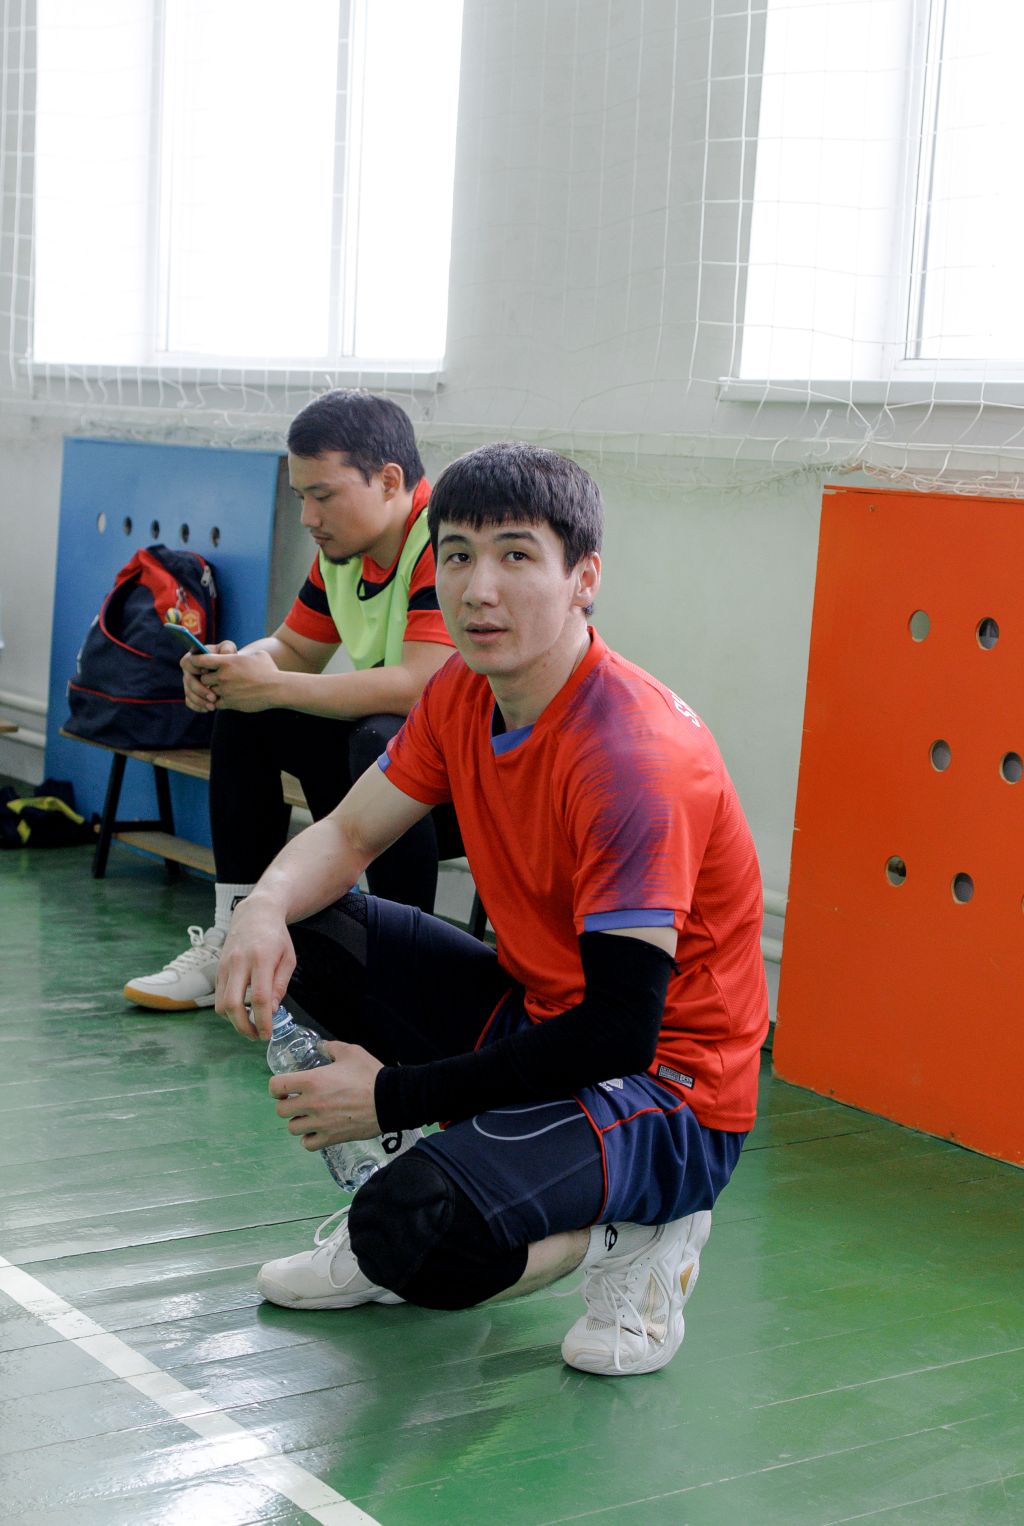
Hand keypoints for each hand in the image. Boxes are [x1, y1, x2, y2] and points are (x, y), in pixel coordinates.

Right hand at [181, 640, 236, 711]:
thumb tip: (225, 653)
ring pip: (189, 693)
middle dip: (200, 690)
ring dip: (200, 701)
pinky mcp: (192, 694)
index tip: (207, 672)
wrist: (231, 670)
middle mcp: (188, 670)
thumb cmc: (228, 657)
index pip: (188, 662)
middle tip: (213, 697)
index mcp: (193, 657)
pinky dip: (198, 707)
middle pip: (188, 681)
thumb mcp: (228, 649)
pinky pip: (190, 702)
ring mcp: (189, 683)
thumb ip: (226, 648)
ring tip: (213, 706)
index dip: (196, 668)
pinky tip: (209, 709)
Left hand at [187, 648, 281, 712]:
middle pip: (203, 679)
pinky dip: (220, 701)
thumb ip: (242, 655)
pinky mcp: (230, 703)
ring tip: (223, 689)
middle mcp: (223, 676)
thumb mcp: (257, 655)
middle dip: (208, 679)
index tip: (198, 663)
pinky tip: (228, 698)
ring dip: (214, 691)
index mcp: (227, 662)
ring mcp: (226, 691)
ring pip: (210, 692)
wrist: (277, 689)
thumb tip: (236, 654)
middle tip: (214, 678)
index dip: (197, 661)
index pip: (200, 660)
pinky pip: (216, 703)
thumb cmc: (269, 670)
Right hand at [215, 892, 295, 1038]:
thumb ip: (280, 985)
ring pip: (221, 1004)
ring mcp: (225, 965)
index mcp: (262, 959)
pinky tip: (242, 1011)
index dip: (262, 1020)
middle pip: (233, 1004)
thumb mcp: (288, 958)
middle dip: (243, 1027)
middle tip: (257, 1036)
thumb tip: (271, 1010)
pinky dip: (228, 1009)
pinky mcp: (218, 968)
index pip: (259, 997)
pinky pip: (218, 996)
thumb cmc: (277, 937)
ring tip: (251, 1025)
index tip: (267, 1034)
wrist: (255, 914)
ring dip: (234, 1021)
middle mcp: (239, 962)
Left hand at [269, 1041, 383, 1148]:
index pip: (276, 1087)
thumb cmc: (369, 1074)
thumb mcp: (351, 1052)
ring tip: (310, 1116)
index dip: (277, 1087)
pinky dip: (309, 1138)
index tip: (285, 1087)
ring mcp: (320, 1123)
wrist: (390, 1099)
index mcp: (312, 1081)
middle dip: (287, 1105)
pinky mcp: (331, 1138)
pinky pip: (307, 1144)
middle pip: (281, 1111)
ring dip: (298, 1121)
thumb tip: (321, 1046)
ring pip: (292, 1128)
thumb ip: (331, 1047)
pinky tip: (318, 1130)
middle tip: (298, 1101)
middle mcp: (311, 1103)